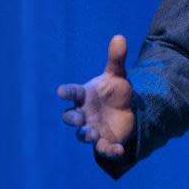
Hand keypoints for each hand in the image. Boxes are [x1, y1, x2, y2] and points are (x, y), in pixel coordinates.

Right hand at [57, 34, 134, 158]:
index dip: (66, 92)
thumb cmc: (115, 92)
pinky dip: (110, 151)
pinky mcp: (105, 141)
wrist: (126, 111)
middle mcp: (84, 114)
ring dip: (86, 135)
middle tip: (79, 119)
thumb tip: (120, 37)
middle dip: (72, 119)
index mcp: (84, 96)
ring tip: (93, 134)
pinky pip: (103, 149)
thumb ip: (116, 59)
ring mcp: (92, 128)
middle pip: (70, 118)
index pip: (72, 93)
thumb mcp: (118, 75)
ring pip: (82, 135)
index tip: (61, 91)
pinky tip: (120, 150)